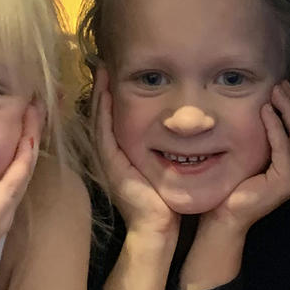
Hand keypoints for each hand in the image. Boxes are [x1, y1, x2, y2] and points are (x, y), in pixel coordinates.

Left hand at [0, 102, 41, 289]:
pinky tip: (28, 135)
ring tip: (36, 108)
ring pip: (24, 164)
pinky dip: (24, 156)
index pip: (11, 161)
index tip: (19, 106)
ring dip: (32, 135)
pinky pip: (16, 178)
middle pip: (23, 159)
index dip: (19, 134)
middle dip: (30, 128)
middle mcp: (2, 205)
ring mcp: (2, 210)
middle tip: (37, 99)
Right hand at [92, 67, 177, 240]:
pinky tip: (105, 93)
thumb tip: (189, 123)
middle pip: (104, 114)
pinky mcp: (112, 164)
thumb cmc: (167, 199)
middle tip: (105, 62)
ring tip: (103, 70)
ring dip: (100, 94)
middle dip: (103, 88)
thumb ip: (172, 146)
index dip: (113, 93)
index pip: (115, 116)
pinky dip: (103, 112)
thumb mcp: (168, 164)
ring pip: (100, 119)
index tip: (118, 70)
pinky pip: (104, 132)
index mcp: (124, 153)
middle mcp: (114, 153)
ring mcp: (110, 159)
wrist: (158, 227)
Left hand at [203, 81, 289, 234]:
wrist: (225, 215)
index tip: (285, 86)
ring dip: (289, 110)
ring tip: (275, 92)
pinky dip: (276, 127)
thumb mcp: (256, 154)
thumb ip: (268, 136)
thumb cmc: (236, 184)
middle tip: (281, 84)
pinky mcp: (287, 182)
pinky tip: (266, 112)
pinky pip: (285, 148)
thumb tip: (266, 102)